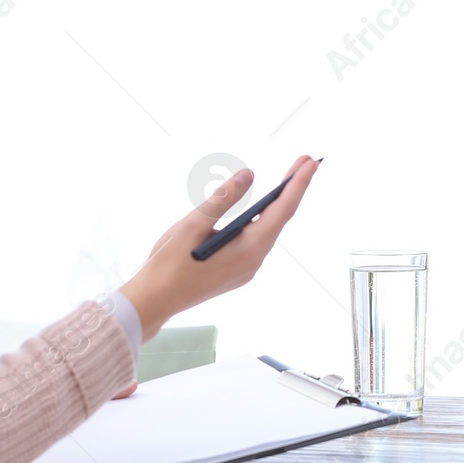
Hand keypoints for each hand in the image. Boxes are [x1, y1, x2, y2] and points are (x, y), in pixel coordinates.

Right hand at [117, 155, 318, 340]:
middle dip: (292, 189)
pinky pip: (257, 240)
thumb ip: (223, 199)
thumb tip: (248, 175)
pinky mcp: (237, 271)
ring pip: (269, 230)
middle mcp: (253, 261)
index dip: (297, 184)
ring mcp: (246, 269)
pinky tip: (263, 208)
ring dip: (279, 204)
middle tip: (304, 161)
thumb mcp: (193, 225)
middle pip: (279, 219)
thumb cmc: (168, 264)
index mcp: (247, 250)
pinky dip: (264, 219)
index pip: (281, 210)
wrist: (153, 301)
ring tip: (288, 179)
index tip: (310, 162)